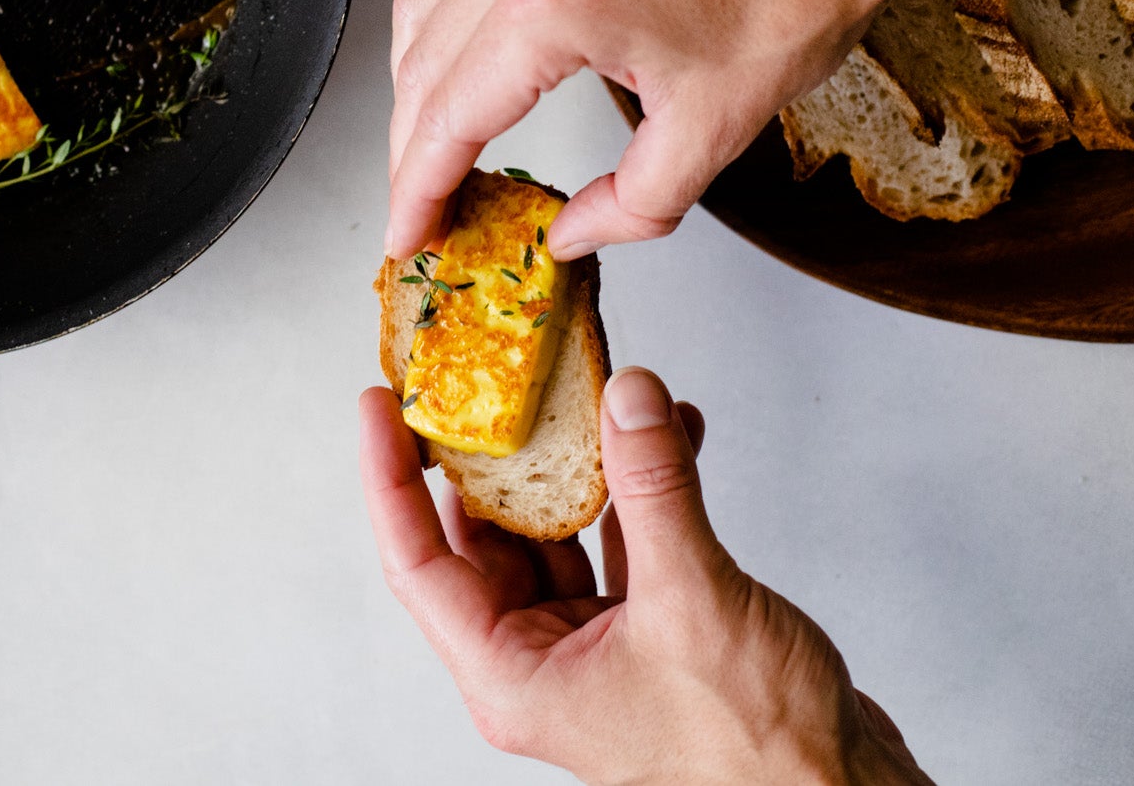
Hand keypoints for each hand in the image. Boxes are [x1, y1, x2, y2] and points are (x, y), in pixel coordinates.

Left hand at [359, 368, 930, 785]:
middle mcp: (539, 662)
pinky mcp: (646, 633)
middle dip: (490, 456)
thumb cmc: (753, 752)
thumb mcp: (691, 598)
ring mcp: (591, 648)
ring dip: (576, 465)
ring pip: (555, 534)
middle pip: (483, 540)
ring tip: (589, 392)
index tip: (380, 406)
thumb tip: (625, 397)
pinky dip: (638, 491)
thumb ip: (654, 489)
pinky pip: (619, 544)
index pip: (419, 561)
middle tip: (484, 383)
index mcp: (512, 674)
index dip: (391, 479)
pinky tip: (665, 436)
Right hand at [385, 0, 898, 257]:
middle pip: (420, 68)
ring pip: (424, 10)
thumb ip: (630, 203)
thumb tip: (571, 234)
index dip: (417, 191)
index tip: (410, 238)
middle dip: (411, 150)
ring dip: (421, 88)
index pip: (447, 118)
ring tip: (439, 150)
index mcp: (550, 5)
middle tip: (425, 210)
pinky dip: (448, 28)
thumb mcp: (716, 126)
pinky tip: (471, 67)